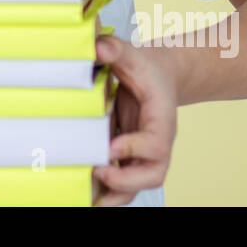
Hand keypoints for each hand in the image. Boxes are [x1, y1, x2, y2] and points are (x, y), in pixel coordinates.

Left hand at [92, 34, 177, 205]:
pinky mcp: (130, 156)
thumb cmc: (147, 68)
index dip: (135, 148)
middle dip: (126, 180)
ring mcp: (144, 152)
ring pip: (137, 183)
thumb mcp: (134, 54)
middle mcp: (156, 142)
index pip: (156, 143)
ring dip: (115, 194)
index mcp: (161, 119)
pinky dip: (106, 188)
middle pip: (153, 173)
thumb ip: (117, 50)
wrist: (160, 75)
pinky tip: (85, 192)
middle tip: (99, 172)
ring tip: (88, 199)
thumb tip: (99, 47)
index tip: (110, 146)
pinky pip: (122, 179)